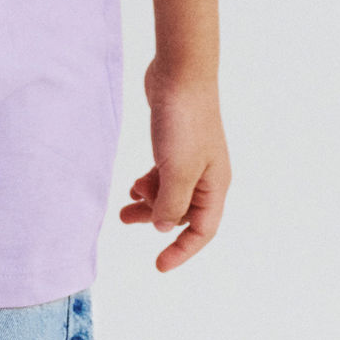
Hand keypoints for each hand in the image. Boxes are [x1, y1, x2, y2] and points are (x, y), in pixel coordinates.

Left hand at [118, 65, 228, 272]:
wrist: (180, 74)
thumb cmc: (184, 122)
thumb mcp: (176, 171)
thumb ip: (170, 204)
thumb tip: (163, 227)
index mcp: (215, 186)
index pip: (203, 230)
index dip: (182, 251)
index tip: (159, 265)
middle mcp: (207, 176)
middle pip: (183, 213)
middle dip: (156, 221)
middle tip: (125, 221)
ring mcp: (192, 159)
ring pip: (170, 194)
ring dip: (148, 202)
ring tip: (124, 205)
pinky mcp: (176, 144)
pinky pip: (164, 175)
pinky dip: (149, 183)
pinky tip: (134, 184)